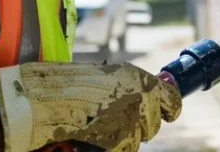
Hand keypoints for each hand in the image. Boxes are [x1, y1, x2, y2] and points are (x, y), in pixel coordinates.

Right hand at [0, 62, 181, 151]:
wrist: (47, 97)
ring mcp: (130, 121)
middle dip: (140, 125)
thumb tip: (146, 94)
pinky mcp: (116, 139)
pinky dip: (110, 147)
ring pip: (136, 141)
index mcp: (140, 79)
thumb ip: (129, 85)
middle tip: (119, 121)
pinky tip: (94, 138)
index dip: (170, 108)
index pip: (173, 99)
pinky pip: (122, 149)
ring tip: (100, 127)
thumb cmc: (71, 83)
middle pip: (153, 125)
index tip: (169, 113)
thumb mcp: (107, 75)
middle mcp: (141, 99)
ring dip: (123, 138)